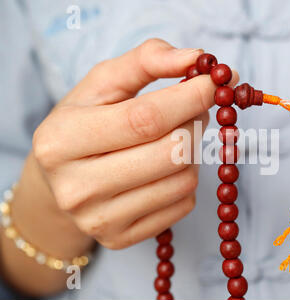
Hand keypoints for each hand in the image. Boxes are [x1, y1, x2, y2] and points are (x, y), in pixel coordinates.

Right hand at [29, 38, 237, 249]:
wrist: (58, 185)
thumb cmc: (84, 126)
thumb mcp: (101, 85)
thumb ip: (146, 61)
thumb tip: (196, 58)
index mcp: (64, 140)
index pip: (145, 118)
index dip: (191, 98)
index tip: (218, 81)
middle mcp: (78, 187)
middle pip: (172, 152)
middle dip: (196, 122)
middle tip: (195, 108)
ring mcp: (100, 220)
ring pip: (184, 180)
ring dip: (193, 152)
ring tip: (175, 138)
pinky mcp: (121, 238)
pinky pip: (183, 205)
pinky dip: (186, 180)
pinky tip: (165, 169)